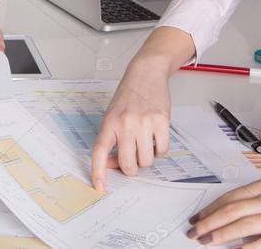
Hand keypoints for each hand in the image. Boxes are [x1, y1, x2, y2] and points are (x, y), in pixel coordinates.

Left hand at [90, 60, 170, 190]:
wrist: (146, 74)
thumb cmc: (128, 96)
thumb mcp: (112, 116)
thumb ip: (112, 140)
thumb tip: (114, 165)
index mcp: (109, 123)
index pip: (100, 152)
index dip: (98, 172)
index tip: (99, 187)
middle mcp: (125, 124)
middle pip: (128, 164)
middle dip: (131, 168)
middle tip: (132, 160)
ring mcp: (144, 123)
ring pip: (146, 161)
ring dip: (146, 158)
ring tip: (145, 144)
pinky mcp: (162, 122)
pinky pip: (162, 151)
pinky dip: (159, 150)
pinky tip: (155, 138)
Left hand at [186, 179, 260, 247]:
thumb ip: (255, 200)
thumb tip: (229, 214)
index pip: (230, 197)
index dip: (210, 208)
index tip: (197, 217)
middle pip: (232, 210)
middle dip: (209, 222)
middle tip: (195, 231)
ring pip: (243, 225)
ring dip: (221, 234)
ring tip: (207, 241)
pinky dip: (247, 247)